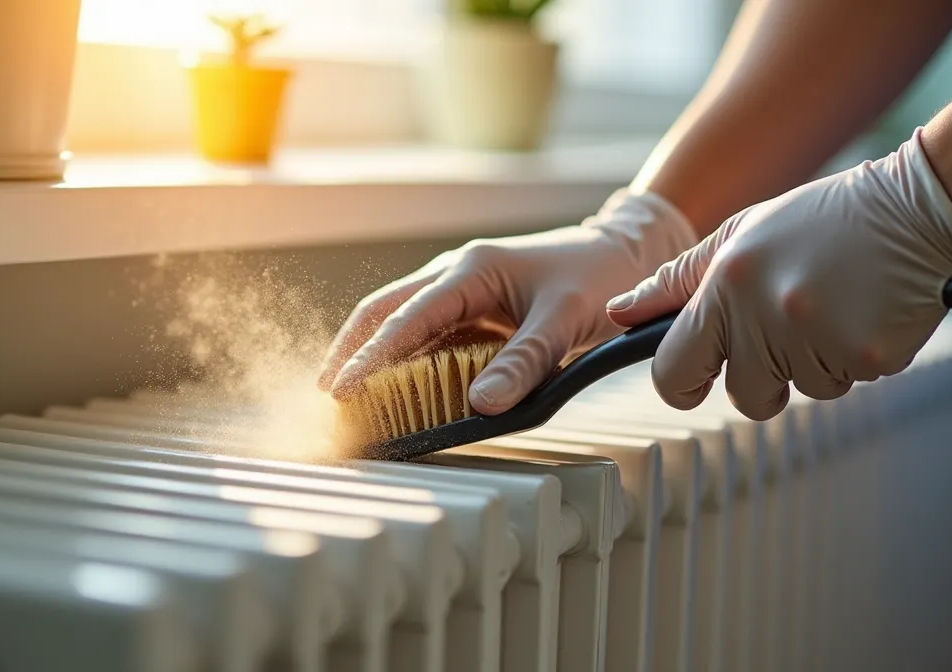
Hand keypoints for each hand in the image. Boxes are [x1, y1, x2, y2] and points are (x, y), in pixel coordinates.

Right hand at [319, 188, 699, 413]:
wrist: (623, 252)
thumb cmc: (598, 277)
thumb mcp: (565, 320)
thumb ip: (525, 362)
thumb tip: (480, 405)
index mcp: (470, 270)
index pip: (407, 318)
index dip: (372, 357)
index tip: (344, 390)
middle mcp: (454, 275)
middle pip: (383, 311)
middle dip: (350, 351)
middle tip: (328, 395)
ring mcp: (459, 290)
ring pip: (397, 319)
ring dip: (369, 353)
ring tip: (345, 395)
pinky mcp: (469, 308)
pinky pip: (424, 333)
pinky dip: (400, 358)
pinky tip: (390, 385)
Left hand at [606, 128, 951, 420]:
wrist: (916, 208)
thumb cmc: (821, 220)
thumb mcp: (738, 235)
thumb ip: (675, 280)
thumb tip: (618, 313)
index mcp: (726, 285)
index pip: (672, 371)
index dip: (680, 383)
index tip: (695, 378)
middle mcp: (766, 316)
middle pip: (742, 396)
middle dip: (760, 378)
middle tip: (787, 329)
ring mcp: (818, 340)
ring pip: (800, 391)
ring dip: (813, 362)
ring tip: (833, 305)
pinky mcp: (866, 358)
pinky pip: (844, 384)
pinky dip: (850, 359)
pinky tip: (863, 312)